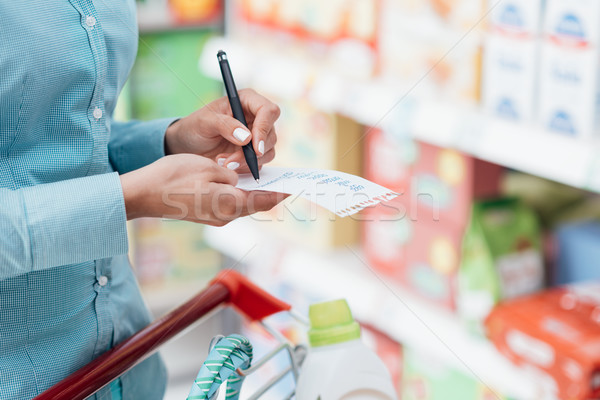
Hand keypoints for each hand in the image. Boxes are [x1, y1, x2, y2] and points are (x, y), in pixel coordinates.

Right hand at [120, 154, 285, 225]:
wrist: (144, 194)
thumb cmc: (174, 177)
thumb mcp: (209, 167)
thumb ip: (231, 175)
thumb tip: (238, 181)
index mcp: (230, 204)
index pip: (265, 200)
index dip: (280, 193)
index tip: (294, 187)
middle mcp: (226, 217)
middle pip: (256, 205)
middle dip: (270, 194)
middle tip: (282, 181)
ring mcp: (215, 219)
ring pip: (242, 206)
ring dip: (253, 194)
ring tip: (263, 180)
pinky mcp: (205, 217)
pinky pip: (229, 206)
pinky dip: (238, 196)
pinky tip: (239, 184)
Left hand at [164, 89, 279, 173]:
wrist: (189, 145)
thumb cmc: (195, 127)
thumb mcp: (205, 122)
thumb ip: (225, 126)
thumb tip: (247, 137)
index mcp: (247, 101)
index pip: (268, 111)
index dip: (264, 129)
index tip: (255, 147)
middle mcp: (256, 117)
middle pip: (271, 134)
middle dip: (252, 152)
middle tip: (230, 162)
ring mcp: (257, 136)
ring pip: (268, 151)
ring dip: (247, 162)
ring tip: (223, 163)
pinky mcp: (254, 152)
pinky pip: (260, 163)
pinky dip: (245, 168)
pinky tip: (227, 165)